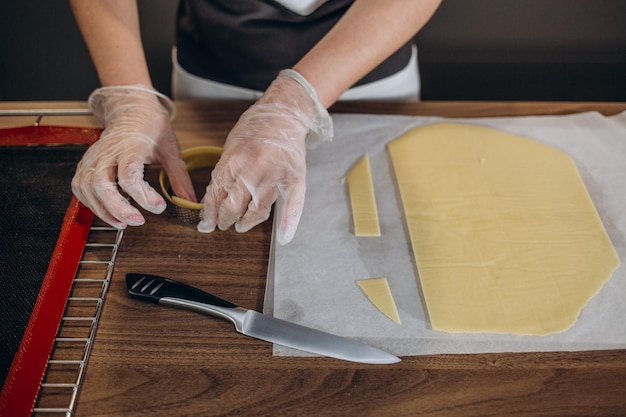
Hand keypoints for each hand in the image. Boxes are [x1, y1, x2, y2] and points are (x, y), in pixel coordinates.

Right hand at [72, 85, 194, 227]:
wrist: (131, 109)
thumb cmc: (151, 126)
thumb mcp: (171, 150)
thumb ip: (179, 178)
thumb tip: (189, 202)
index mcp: (131, 145)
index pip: (129, 174)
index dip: (142, 195)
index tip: (159, 207)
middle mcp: (108, 151)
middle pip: (101, 183)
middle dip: (118, 207)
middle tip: (138, 220)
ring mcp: (94, 157)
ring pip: (87, 187)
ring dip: (103, 209)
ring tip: (123, 222)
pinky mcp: (87, 163)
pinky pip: (80, 187)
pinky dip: (91, 203)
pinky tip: (107, 211)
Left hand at [198, 70, 332, 244]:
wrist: (284, 112)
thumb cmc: (257, 127)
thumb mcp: (232, 145)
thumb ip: (225, 170)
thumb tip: (214, 197)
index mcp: (233, 159)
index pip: (216, 194)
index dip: (209, 213)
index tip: (206, 223)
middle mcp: (252, 168)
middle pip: (233, 206)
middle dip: (224, 220)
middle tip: (221, 225)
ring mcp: (274, 174)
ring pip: (257, 210)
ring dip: (246, 223)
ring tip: (240, 226)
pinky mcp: (294, 177)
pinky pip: (292, 204)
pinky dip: (288, 222)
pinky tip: (283, 237)